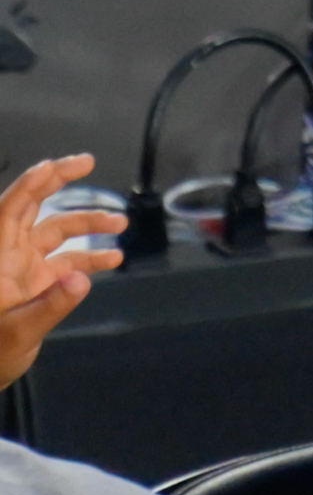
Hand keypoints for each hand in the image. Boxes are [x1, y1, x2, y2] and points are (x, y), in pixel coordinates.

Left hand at [0, 154, 121, 388]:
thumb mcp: (17, 332)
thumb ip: (51, 304)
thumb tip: (83, 278)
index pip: (11, 209)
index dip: (32, 184)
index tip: (57, 165)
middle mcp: (8, 254)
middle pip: (34, 208)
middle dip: (59, 183)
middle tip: (87, 162)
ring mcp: (23, 268)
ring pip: (55, 234)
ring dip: (86, 224)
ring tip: (119, 221)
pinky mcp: (36, 285)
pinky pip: (65, 262)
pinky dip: (88, 258)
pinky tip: (114, 259)